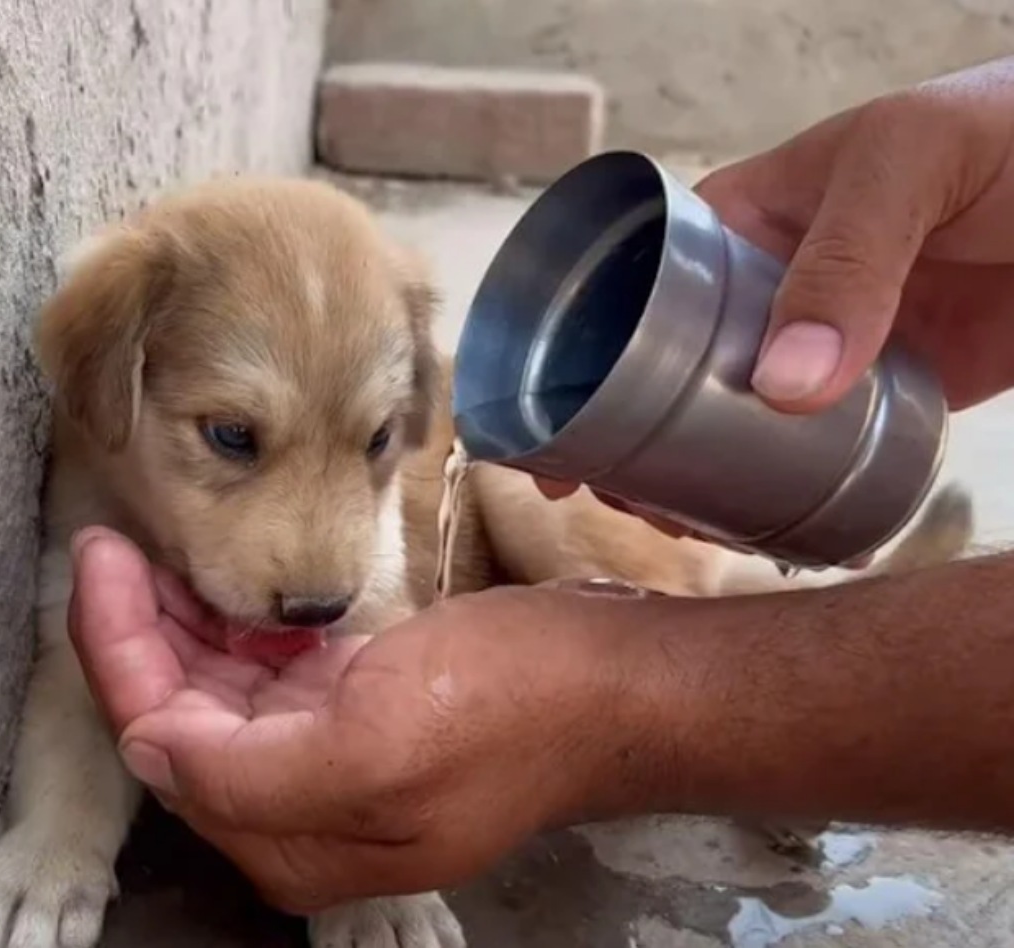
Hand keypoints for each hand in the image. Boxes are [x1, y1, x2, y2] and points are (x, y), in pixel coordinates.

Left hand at [66, 527, 654, 912]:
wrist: (621, 684)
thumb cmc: (518, 707)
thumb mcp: (381, 744)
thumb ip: (247, 772)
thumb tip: (146, 749)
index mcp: (291, 836)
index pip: (159, 738)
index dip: (114, 647)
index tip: (99, 554)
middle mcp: (299, 811)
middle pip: (177, 716)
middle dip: (135, 631)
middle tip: (114, 540)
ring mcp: (330, 761)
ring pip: (215, 694)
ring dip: (179, 623)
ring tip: (152, 550)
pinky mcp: (359, 717)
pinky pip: (264, 679)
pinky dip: (234, 630)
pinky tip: (227, 586)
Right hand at [542, 56, 1013, 524]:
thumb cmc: (1011, 130)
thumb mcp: (908, 164)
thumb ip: (846, 260)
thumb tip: (782, 389)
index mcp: (742, 217)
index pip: (629, 290)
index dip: (577, 361)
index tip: (548, 433)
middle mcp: (768, 287)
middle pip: (666, 372)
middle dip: (626, 438)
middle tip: (615, 499)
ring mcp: (826, 344)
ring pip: (732, 422)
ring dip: (693, 476)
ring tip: (677, 524)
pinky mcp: (886, 389)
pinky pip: (816, 451)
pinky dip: (780, 494)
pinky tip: (755, 530)